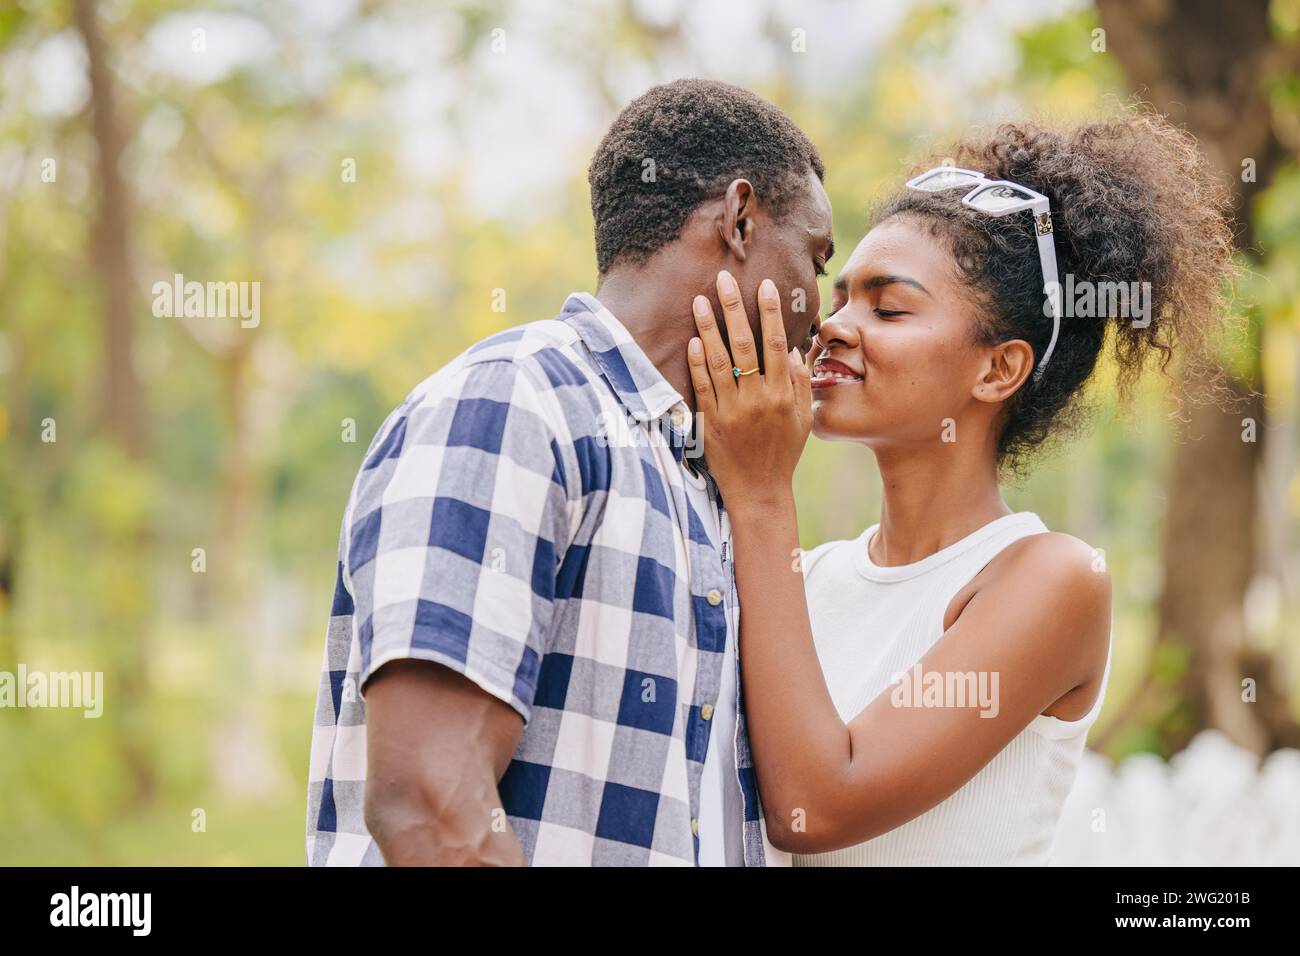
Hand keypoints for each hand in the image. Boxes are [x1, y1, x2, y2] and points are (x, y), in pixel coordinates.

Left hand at [687, 270, 811, 511]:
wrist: (759, 492)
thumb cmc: (782, 453)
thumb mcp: (802, 419)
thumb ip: (800, 383)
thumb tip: (796, 348)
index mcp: (782, 395)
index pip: (776, 343)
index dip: (770, 312)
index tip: (765, 285)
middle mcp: (757, 399)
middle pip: (744, 344)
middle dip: (734, 308)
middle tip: (723, 279)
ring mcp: (732, 410)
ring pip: (718, 361)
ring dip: (708, 327)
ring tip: (699, 300)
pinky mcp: (710, 423)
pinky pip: (702, 386)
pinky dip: (697, 362)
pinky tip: (693, 340)